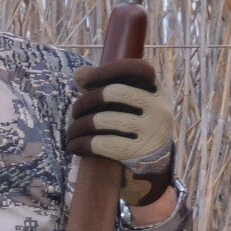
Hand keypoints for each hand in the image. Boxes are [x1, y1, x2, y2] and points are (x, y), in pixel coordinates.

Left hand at [66, 57, 174, 207]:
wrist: (156, 162)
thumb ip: (106, 86)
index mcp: (157, 90)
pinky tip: (74, 146)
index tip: (84, 81)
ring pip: (102, 120)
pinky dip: (81, 144)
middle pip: (112, 92)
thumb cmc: (135, 125)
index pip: (135, 69)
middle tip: (75, 112)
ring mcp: (151, 130)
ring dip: (78, 126)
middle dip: (85, 101)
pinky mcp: (138, 152)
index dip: (106, 71)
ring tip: (71, 132)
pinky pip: (101, 143)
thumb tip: (79, 73)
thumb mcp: (131, 103)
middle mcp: (159, 107)